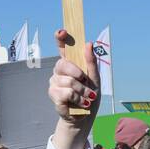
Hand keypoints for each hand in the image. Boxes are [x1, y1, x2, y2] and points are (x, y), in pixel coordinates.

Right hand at [48, 29, 99, 148]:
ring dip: (82, 91)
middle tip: (85, 81)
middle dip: (78, 73)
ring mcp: (55, 83)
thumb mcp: (95, 78)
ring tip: (87, 98)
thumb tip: (89, 44)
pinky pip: (66, 93)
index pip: (62, 47)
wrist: (85, 116)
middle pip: (63, 63)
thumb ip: (91, 62)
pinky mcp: (54, 95)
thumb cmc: (90, 96)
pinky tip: (81, 104)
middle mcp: (59, 71)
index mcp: (70, 64)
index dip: (60, 38)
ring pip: (68, 81)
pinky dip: (78, 99)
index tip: (62, 32)